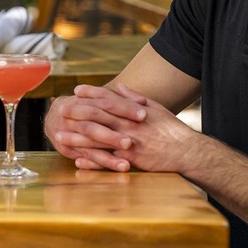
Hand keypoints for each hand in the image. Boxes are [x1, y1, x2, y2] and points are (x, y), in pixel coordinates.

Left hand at [48, 83, 198, 173]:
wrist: (188, 151)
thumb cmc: (172, 130)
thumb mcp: (156, 108)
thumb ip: (135, 98)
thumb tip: (120, 86)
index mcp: (134, 112)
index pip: (109, 98)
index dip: (92, 93)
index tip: (77, 89)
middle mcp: (129, 125)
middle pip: (99, 117)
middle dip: (78, 113)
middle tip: (60, 110)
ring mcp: (130, 142)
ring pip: (99, 139)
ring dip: (77, 139)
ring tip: (60, 137)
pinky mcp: (132, 160)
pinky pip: (108, 161)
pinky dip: (93, 162)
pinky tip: (78, 162)